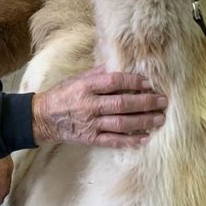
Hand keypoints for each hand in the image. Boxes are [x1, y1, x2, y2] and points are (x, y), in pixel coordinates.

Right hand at [32, 65, 167, 148]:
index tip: (148, 82)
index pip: (114, 82)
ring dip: (143, 121)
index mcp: (86, 87)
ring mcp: (90, 124)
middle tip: (162, 101)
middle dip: (145, 102)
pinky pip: (113, 140)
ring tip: (160, 118)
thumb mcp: (76, 79)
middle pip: (122, 104)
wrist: (42, 118)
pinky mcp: (90, 139)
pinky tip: (145, 137)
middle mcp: (89, 105)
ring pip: (121, 123)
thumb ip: (97, 73)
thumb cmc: (62, 94)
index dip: (133, 82)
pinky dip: (130, 140)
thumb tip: (118, 65)